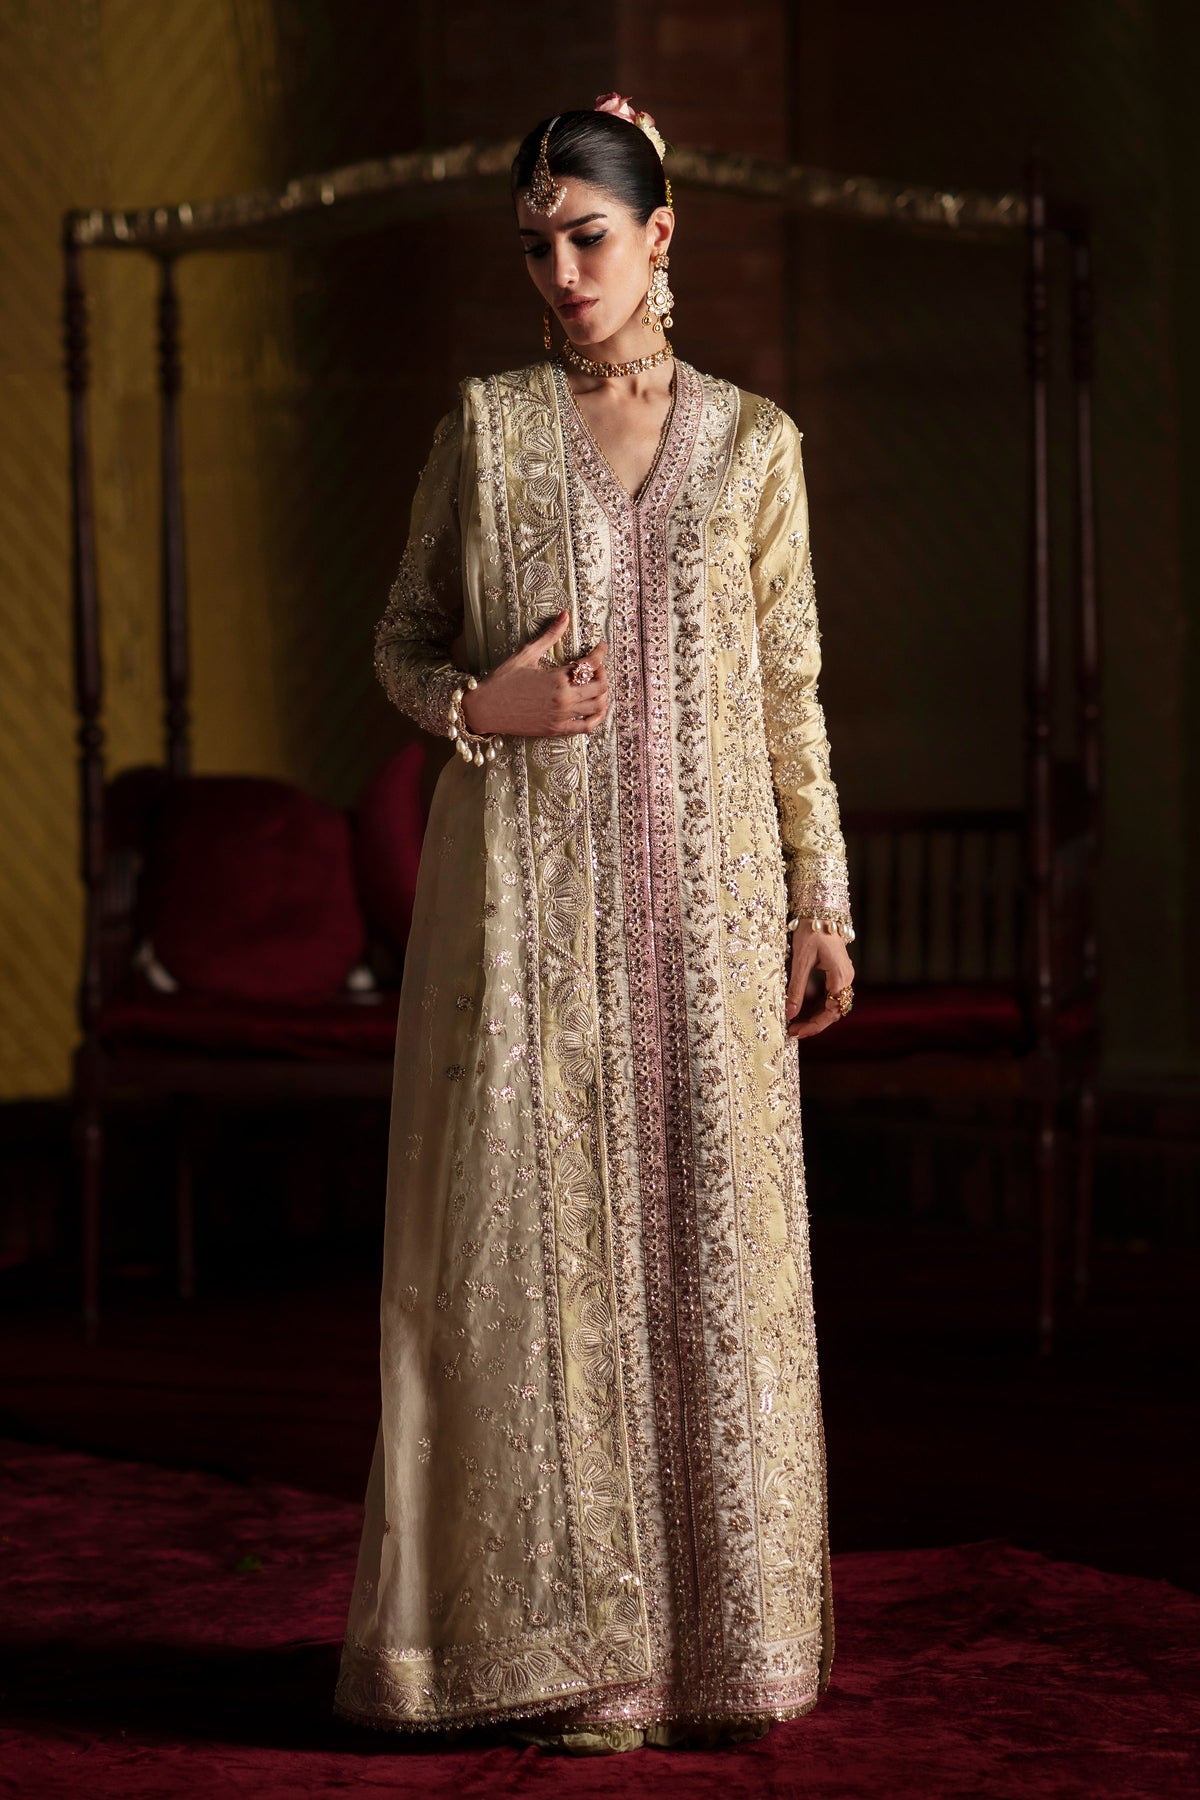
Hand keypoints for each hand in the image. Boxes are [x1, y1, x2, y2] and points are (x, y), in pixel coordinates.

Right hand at [461, 610, 610, 738]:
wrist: (485, 709)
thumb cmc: (503, 680)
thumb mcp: (526, 654)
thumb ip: (549, 635)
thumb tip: (564, 614)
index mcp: (557, 678)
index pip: (591, 663)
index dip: (600, 652)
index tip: (601, 646)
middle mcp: (564, 698)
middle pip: (600, 686)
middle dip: (602, 673)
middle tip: (595, 667)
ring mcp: (562, 716)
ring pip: (598, 706)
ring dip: (602, 694)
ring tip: (594, 685)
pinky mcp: (557, 729)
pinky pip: (587, 727)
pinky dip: (597, 718)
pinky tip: (595, 708)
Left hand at [786, 920, 855, 1039]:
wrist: (821, 911)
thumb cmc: (811, 932)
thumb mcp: (800, 961)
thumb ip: (796, 989)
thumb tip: (789, 1014)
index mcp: (840, 977)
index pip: (830, 1011)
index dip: (814, 1025)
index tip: (796, 1032)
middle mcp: (846, 979)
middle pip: (834, 1011)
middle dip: (814, 1024)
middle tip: (793, 1032)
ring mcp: (844, 976)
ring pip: (833, 1005)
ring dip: (817, 1017)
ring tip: (796, 1025)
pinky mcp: (839, 972)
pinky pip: (831, 996)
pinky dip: (819, 1006)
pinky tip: (803, 1011)